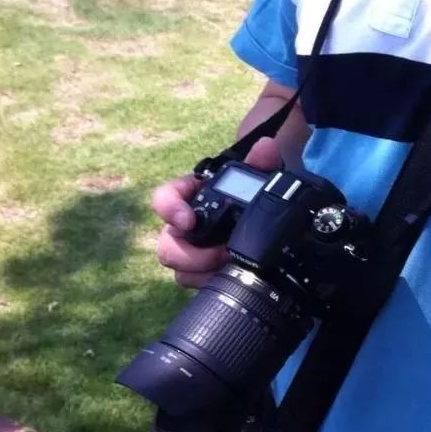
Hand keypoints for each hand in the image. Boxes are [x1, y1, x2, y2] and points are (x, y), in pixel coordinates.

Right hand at [152, 137, 282, 288]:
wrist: (259, 213)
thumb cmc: (248, 191)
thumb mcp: (256, 176)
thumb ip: (261, 161)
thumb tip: (266, 147)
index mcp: (190, 197)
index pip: (163, 199)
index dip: (169, 209)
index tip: (188, 220)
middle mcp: (184, 226)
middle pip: (167, 246)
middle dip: (191, 255)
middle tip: (222, 253)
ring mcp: (191, 252)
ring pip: (180, 271)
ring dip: (203, 272)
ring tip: (231, 266)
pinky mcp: (202, 272)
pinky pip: (196, 284)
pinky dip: (211, 283)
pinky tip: (231, 278)